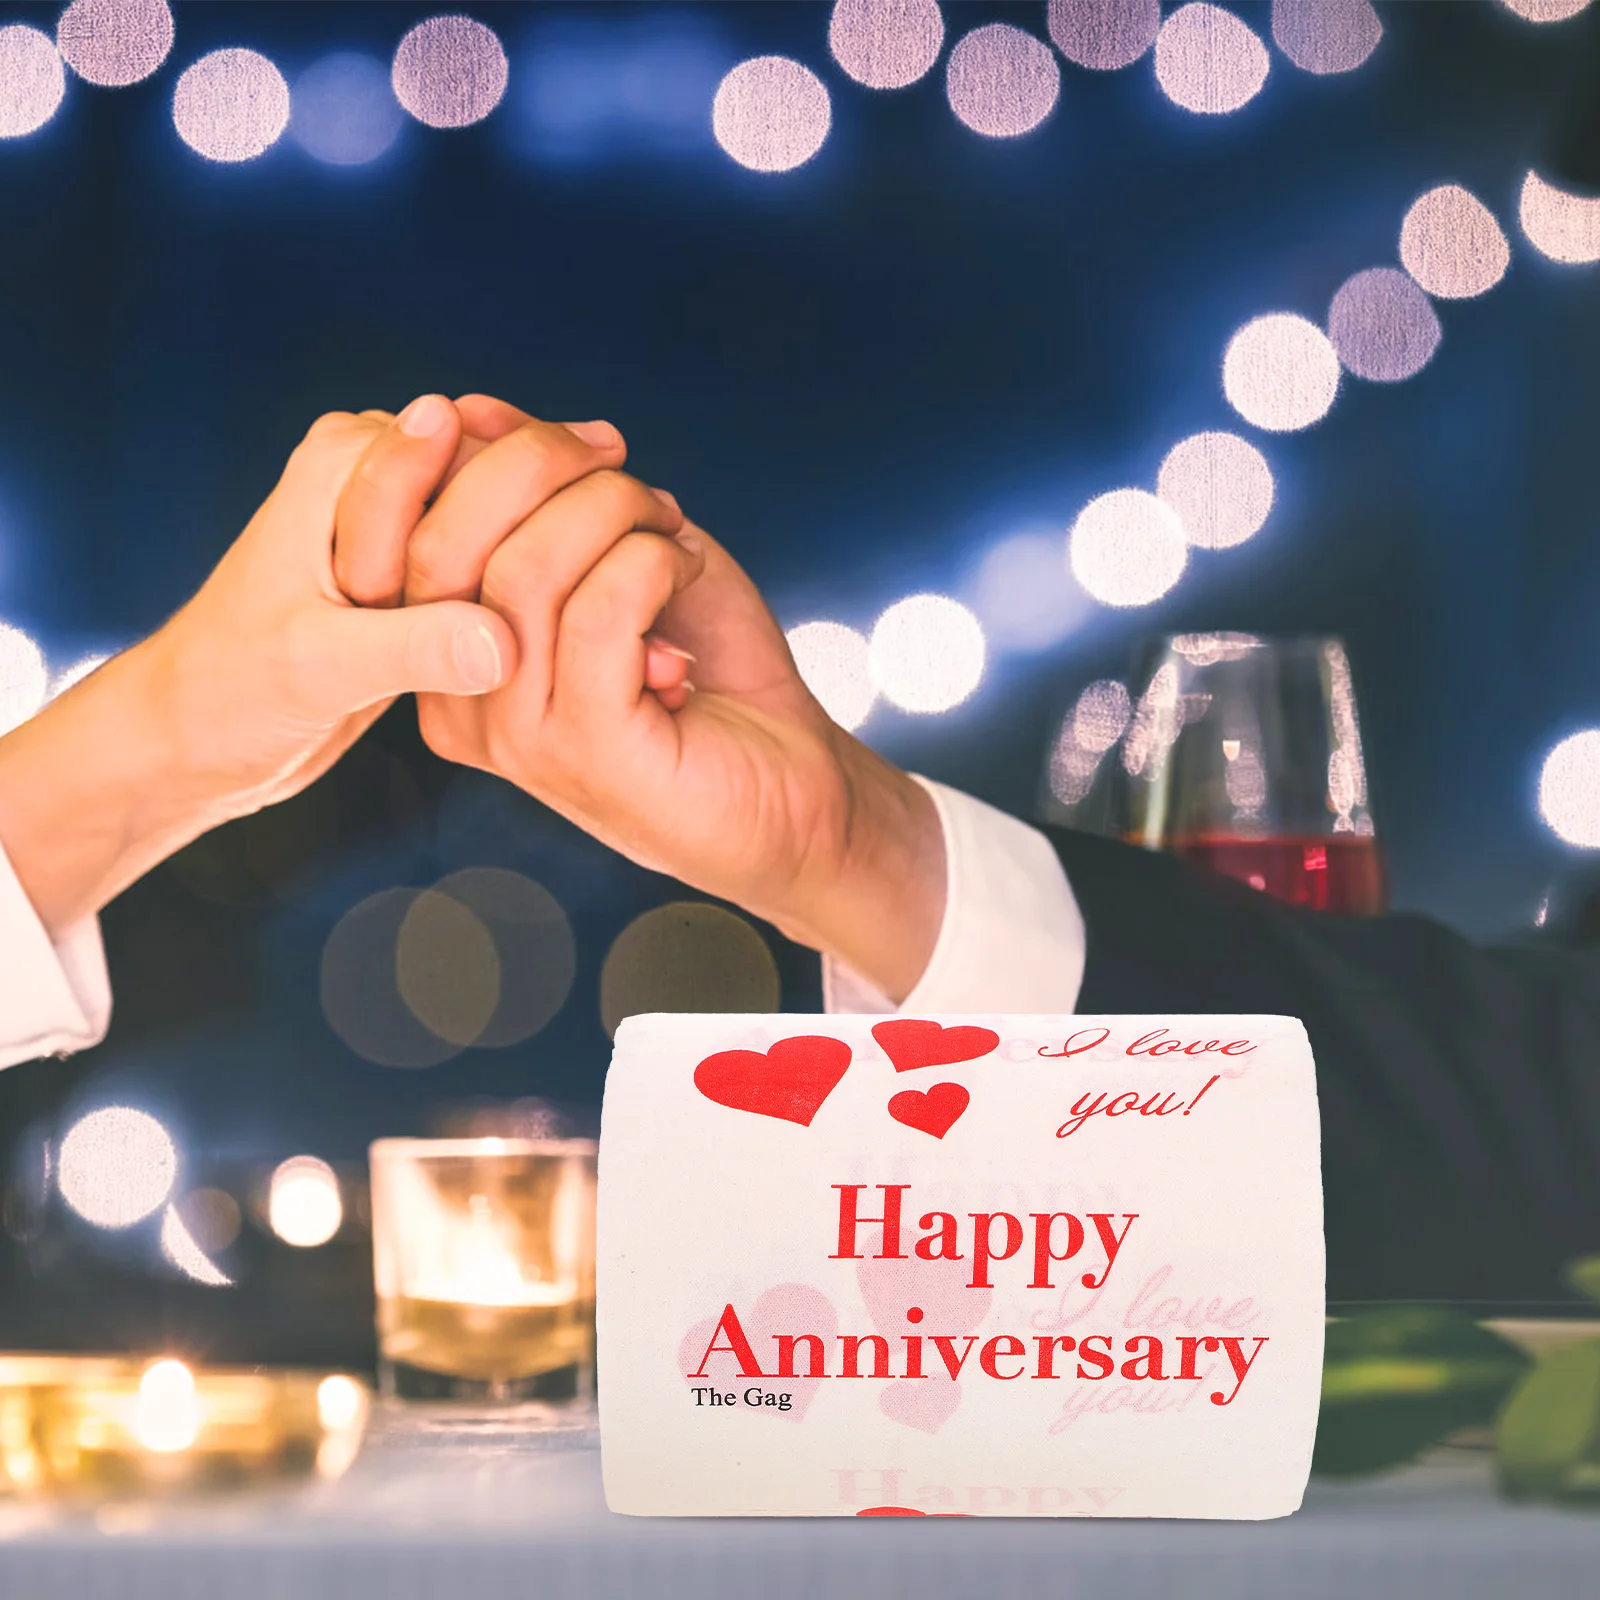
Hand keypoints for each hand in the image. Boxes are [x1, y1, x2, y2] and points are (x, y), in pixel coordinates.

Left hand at [0, 399, 615, 933]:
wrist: (197, 735)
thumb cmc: (232, 693)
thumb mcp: (321, 670)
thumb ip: (412, 647)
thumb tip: (502, 641)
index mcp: (339, 471)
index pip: (459, 442)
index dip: (546, 462)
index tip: (622, 474)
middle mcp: (368, 480)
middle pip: (495, 466)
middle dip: (573, 491)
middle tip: (658, 509)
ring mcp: (394, 526)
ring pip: (504, 510)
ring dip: (568, 530)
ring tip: (655, 539)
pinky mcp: (410, 576)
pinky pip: (494, 554)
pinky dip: (544, 570)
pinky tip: (603, 587)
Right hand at [349, 397, 945, 1000]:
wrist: (791, 778)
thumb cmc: (704, 664)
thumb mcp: (616, 550)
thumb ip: (542, 493)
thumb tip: (473, 413)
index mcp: (448, 652)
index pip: (411, 528)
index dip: (483, 452)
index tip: (577, 436)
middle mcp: (462, 699)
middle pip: (449, 542)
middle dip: (544, 464)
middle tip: (624, 464)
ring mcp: (516, 733)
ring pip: (527, 568)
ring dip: (615, 512)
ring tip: (669, 528)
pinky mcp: (586, 749)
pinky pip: (598, 612)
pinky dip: (651, 562)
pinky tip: (684, 568)